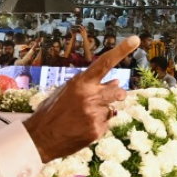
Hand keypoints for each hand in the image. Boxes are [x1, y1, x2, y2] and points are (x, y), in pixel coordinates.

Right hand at [23, 35, 140, 162]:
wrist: (40, 137)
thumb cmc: (52, 111)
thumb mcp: (67, 92)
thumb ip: (90, 86)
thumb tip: (116, 82)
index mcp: (80, 83)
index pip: (104, 63)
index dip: (121, 50)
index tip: (135, 39)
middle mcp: (90, 96)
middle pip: (118, 92)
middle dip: (118, 94)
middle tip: (113, 97)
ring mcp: (94, 114)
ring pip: (110, 110)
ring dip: (102, 112)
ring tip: (83, 117)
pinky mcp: (97, 130)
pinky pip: (105, 125)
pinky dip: (97, 126)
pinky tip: (82, 128)